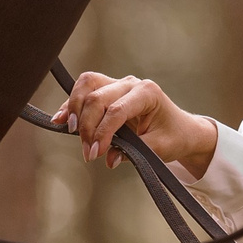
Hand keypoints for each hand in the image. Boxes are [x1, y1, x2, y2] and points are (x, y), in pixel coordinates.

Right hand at [56, 71, 218, 174]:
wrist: (182, 129)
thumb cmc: (174, 137)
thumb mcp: (160, 148)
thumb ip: (135, 153)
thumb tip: (110, 159)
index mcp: (147, 93)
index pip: (116, 110)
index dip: (102, 132)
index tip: (95, 154)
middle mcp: (131, 84)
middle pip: (97, 97)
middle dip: (86, 125)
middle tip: (88, 153)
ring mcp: (119, 84)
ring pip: (87, 84)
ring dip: (74, 108)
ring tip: (70, 130)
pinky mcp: (109, 91)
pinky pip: (85, 91)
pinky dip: (71, 104)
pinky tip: (60, 119)